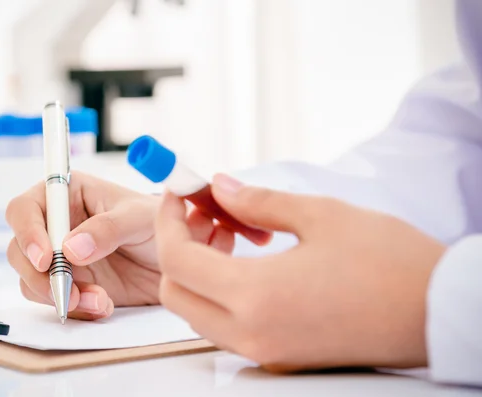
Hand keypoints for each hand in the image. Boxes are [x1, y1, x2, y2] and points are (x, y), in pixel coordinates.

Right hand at [5, 172, 234, 319]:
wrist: (175, 260)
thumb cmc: (159, 223)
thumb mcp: (140, 219)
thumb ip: (108, 228)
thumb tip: (71, 248)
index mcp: (68, 194)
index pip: (25, 208)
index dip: (27, 232)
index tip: (46, 258)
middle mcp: (56, 224)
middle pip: (19, 249)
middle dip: (39, 274)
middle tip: (67, 292)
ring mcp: (60, 256)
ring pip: (31, 279)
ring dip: (58, 295)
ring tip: (99, 300)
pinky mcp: (70, 283)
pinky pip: (54, 300)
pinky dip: (75, 308)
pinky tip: (103, 305)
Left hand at [155, 173, 446, 371]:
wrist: (438, 312)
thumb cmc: (389, 262)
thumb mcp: (321, 215)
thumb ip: (258, 201)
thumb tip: (219, 187)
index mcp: (256, 297)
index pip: (176, 260)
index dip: (167, 220)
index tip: (176, 194)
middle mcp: (252, 334)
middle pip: (176, 294)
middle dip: (175, 249)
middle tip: (201, 214)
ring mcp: (266, 351)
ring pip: (198, 313)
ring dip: (197, 272)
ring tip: (228, 233)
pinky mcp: (281, 356)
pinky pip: (227, 327)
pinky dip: (221, 294)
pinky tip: (246, 262)